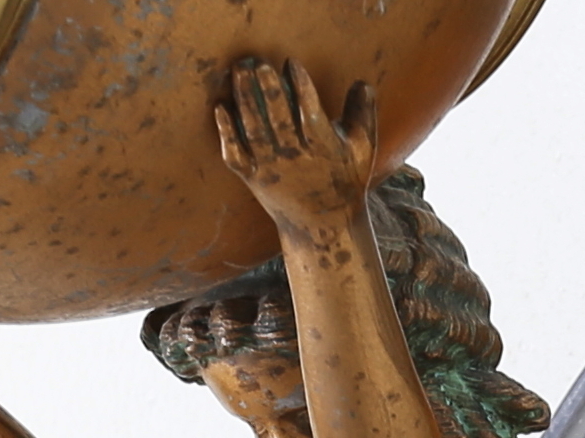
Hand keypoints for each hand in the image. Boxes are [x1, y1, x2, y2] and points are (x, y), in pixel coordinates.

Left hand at [215, 58, 376, 240]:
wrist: (321, 228)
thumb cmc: (344, 182)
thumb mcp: (362, 151)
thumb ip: (363, 115)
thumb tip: (362, 83)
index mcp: (323, 151)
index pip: (310, 114)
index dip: (301, 88)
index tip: (292, 63)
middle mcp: (294, 160)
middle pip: (278, 120)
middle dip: (267, 89)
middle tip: (259, 62)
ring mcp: (270, 169)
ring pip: (254, 131)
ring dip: (244, 99)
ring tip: (239, 70)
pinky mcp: (252, 178)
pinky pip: (235, 154)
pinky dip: (225, 133)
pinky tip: (220, 107)